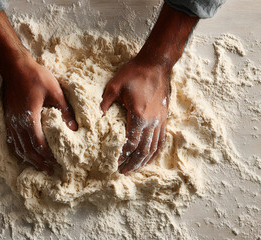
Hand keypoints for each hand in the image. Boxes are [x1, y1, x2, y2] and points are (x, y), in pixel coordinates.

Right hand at [1, 56, 76, 174]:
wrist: (14, 66)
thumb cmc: (36, 76)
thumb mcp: (55, 91)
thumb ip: (64, 111)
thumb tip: (75, 128)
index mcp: (30, 119)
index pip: (39, 144)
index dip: (48, 155)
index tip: (58, 162)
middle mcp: (18, 124)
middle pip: (28, 150)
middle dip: (39, 162)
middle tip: (50, 171)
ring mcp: (11, 122)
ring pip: (19, 147)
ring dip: (29, 158)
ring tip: (39, 166)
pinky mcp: (8, 118)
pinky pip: (13, 139)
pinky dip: (20, 149)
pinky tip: (26, 152)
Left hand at [100, 3, 198, 173]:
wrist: (156, 64)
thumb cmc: (134, 73)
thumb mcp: (114, 85)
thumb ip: (105, 103)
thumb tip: (96, 117)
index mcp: (139, 115)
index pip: (131, 142)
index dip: (123, 154)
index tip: (116, 163)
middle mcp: (152, 121)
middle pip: (144, 150)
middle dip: (133, 163)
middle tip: (123, 173)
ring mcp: (160, 120)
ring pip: (154, 147)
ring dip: (145, 161)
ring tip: (135, 170)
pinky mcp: (164, 117)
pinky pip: (162, 139)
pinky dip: (156, 151)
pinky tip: (150, 157)